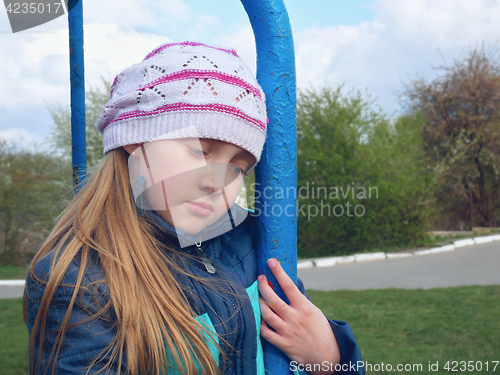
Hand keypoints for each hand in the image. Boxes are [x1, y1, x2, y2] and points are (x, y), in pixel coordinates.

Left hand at [258, 258, 340, 374]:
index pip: (288, 285)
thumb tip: (287, 286)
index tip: (271, 261)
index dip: (279, 272)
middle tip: (260, 278)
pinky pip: (265, 332)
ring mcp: (287, 331)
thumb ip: (299, 301)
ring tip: (259, 298)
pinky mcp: (283, 344)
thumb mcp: (313, 311)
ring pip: (266, 314)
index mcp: (304, 307)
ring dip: (260, 304)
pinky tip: (261, 318)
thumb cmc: (320, 330)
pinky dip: (261, 324)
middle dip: (263, 286)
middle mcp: (294, 318)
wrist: (328, 356)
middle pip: (272, 299)